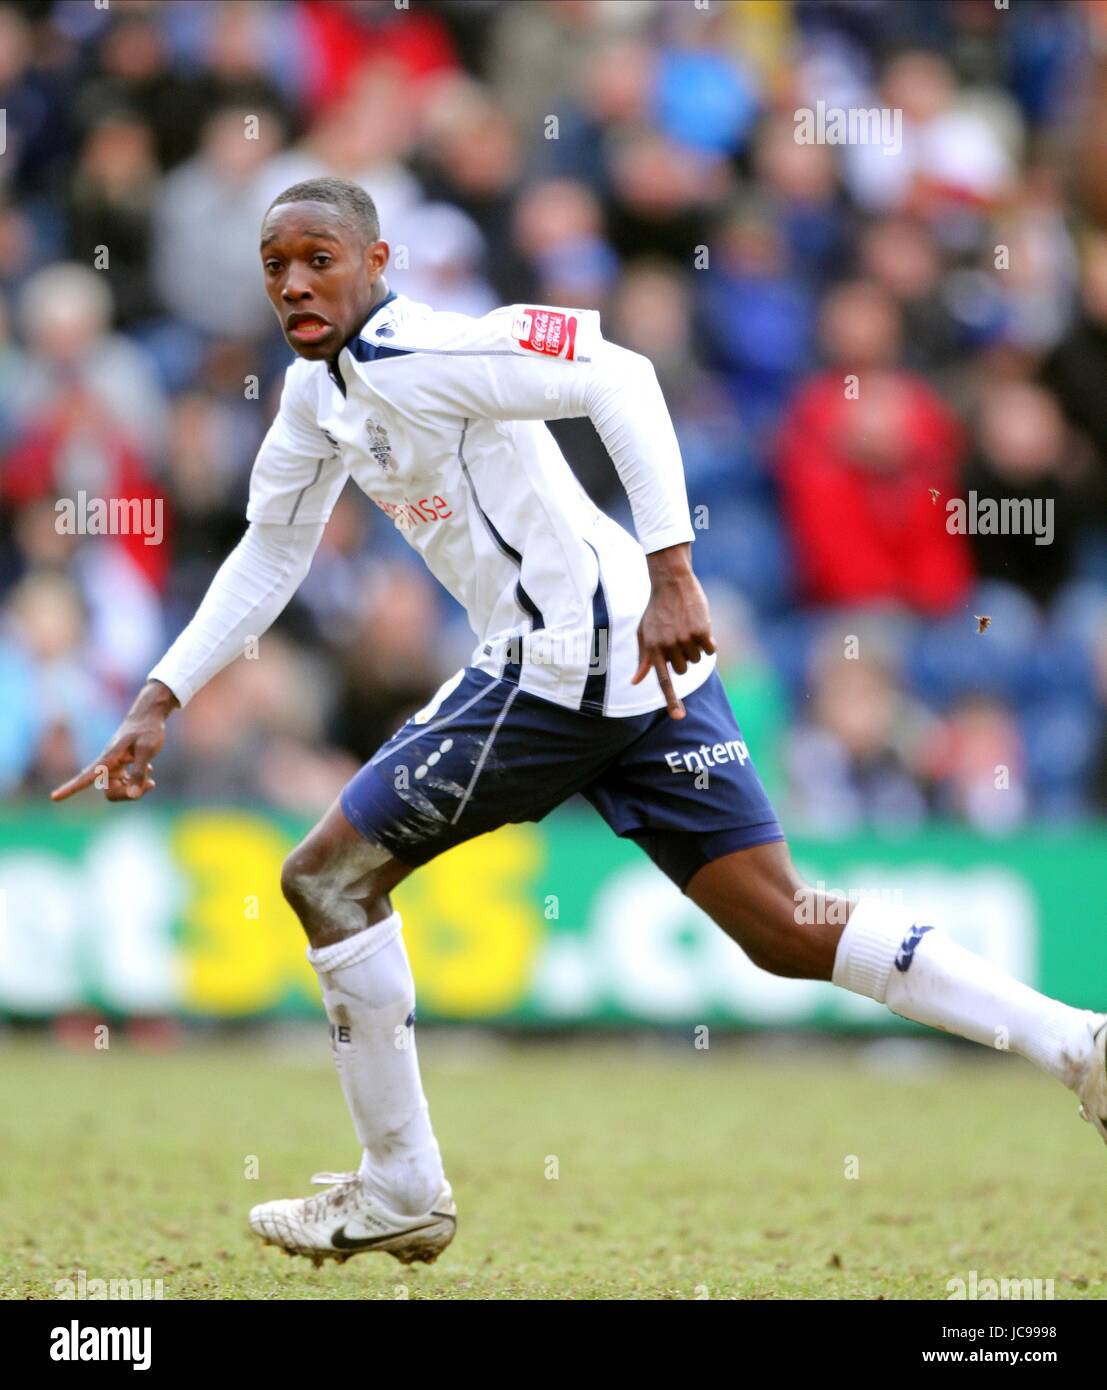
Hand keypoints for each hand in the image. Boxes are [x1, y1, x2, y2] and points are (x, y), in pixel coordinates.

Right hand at [50, 680, 177, 802]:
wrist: (148, 716)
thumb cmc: (147, 731)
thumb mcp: (146, 751)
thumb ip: (139, 773)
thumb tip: (133, 796)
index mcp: (108, 759)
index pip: (85, 778)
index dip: (70, 789)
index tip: (53, 798)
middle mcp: (107, 765)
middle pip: (110, 793)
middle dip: (128, 794)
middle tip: (150, 784)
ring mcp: (114, 767)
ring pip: (120, 790)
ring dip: (137, 788)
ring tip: (151, 777)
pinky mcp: (121, 767)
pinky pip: (126, 785)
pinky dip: (140, 782)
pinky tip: (149, 770)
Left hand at [631, 544, 715, 718]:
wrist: (671, 582)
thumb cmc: (656, 610)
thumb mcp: (644, 633)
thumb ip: (643, 659)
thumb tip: (636, 681)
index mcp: (653, 649)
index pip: (664, 681)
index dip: (672, 700)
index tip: (680, 717)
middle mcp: (669, 646)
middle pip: (684, 669)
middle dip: (683, 658)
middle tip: (678, 638)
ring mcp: (685, 639)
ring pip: (697, 659)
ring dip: (695, 648)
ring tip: (686, 628)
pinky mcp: (702, 630)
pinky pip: (710, 649)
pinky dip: (708, 642)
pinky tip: (699, 626)